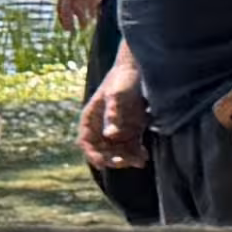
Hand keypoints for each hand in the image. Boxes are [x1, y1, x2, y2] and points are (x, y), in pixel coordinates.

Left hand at [55, 0, 108, 35]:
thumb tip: (68, 1)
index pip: (60, 9)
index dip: (62, 19)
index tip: (65, 26)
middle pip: (67, 13)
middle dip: (69, 24)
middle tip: (72, 31)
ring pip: (81, 13)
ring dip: (83, 21)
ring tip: (85, 26)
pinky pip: (91, 8)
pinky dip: (92, 14)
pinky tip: (94, 18)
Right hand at [78, 51, 143, 174]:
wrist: (139, 69)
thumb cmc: (123, 78)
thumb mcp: (117, 94)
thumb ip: (113, 113)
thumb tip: (110, 134)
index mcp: (91, 117)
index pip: (86, 141)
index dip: (92, 154)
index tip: (102, 163)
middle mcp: (102, 125)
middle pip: (103, 150)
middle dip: (112, 159)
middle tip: (125, 161)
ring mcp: (117, 128)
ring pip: (118, 151)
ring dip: (126, 158)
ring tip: (139, 160)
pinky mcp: (132, 129)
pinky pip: (132, 146)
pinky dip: (136, 153)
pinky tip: (144, 156)